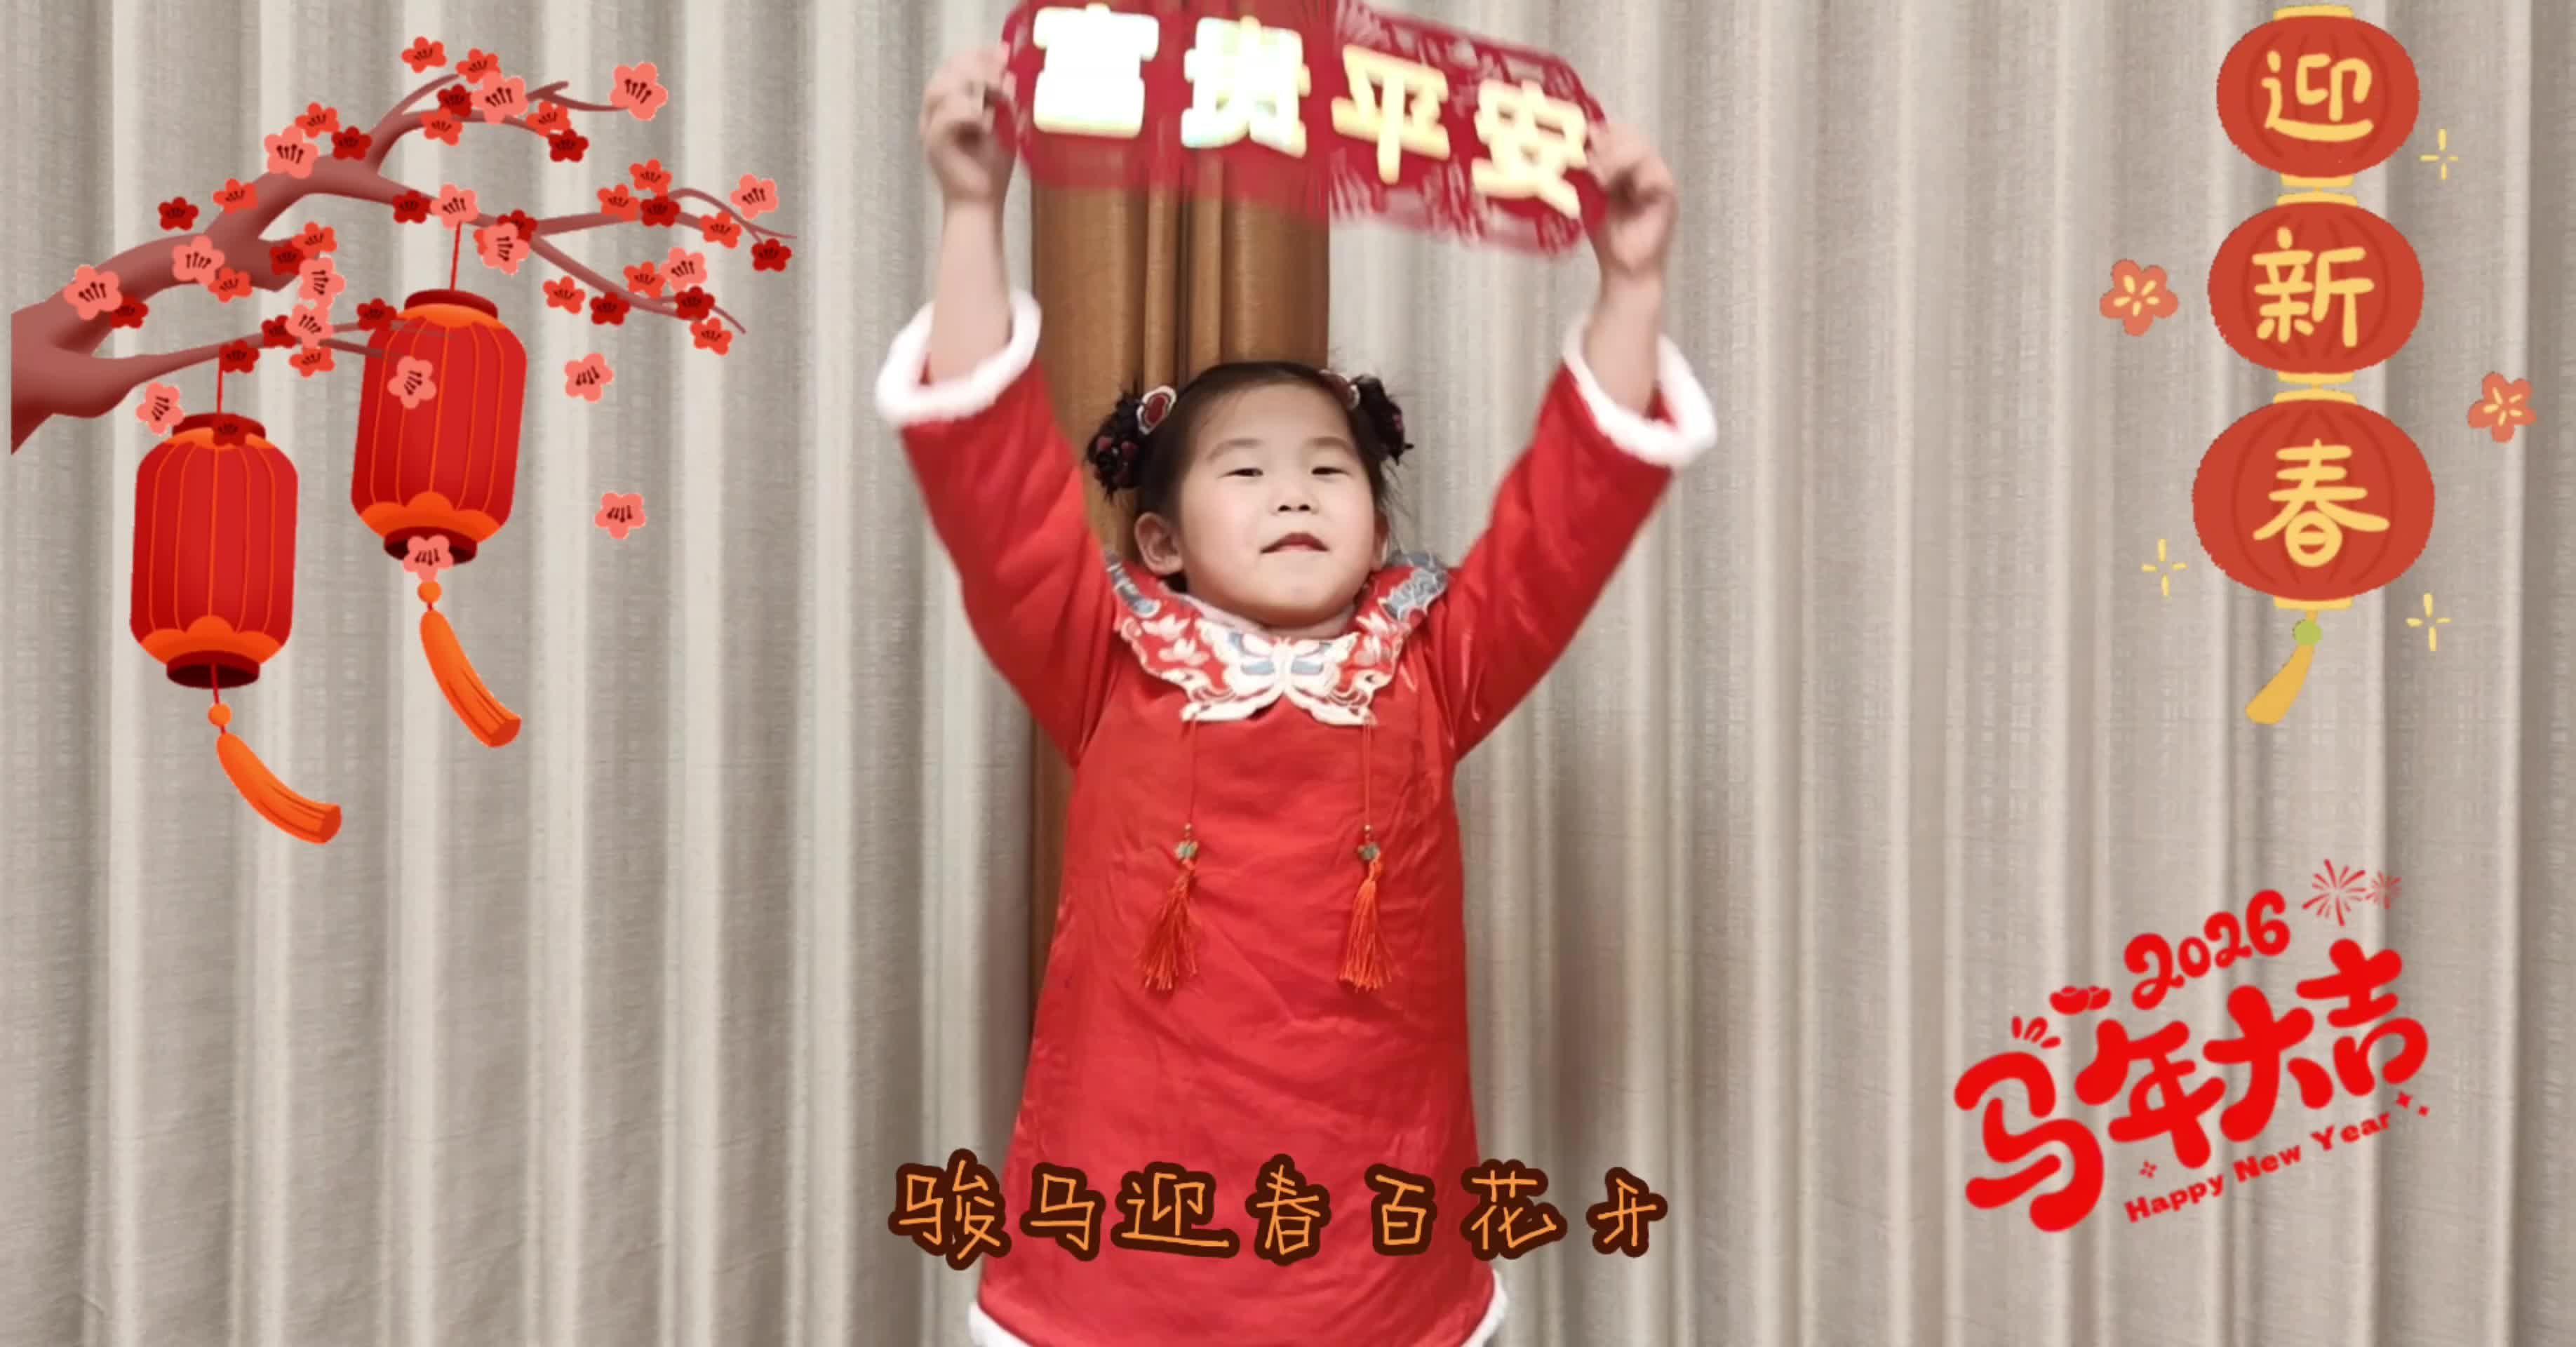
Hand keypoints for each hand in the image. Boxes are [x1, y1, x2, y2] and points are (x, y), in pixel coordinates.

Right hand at [921, 44, 1016, 208]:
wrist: (981, 204)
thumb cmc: (990, 168)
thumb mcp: (1003, 124)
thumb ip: (1003, 99)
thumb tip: (1010, 72)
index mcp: (948, 103)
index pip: (955, 63)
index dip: (978, 54)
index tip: (1004, 54)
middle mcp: (934, 111)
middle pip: (946, 70)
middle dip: (979, 68)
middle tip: (1005, 84)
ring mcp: (930, 127)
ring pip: (941, 88)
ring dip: (975, 89)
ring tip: (1000, 102)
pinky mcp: (933, 144)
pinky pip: (946, 115)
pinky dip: (971, 115)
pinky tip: (988, 124)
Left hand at [1586, 123, 1674, 288]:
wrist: (1623, 268)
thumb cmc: (1605, 231)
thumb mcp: (1586, 194)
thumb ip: (1583, 170)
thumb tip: (1570, 143)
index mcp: (1623, 161)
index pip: (1614, 131)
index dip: (1598, 133)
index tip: (1579, 143)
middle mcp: (1643, 164)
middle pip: (1629, 135)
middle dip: (1607, 146)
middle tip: (1589, 167)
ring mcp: (1657, 177)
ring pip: (1642, 150)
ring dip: (1618, 160)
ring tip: (1600, 180)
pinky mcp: (1667, 194)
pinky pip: (1656, 174)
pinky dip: (1637, 178)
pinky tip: (1619, 189)